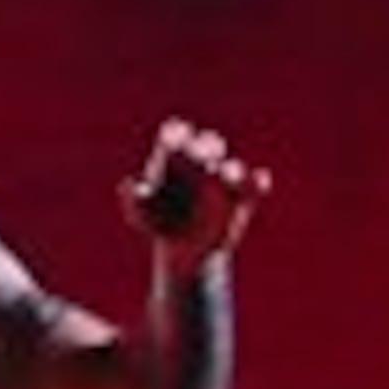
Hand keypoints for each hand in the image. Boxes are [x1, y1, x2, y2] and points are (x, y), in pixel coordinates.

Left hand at [123, 118, 269, 264]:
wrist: (186, 252)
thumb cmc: (160, 227)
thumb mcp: (143, 216)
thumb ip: (134, 200)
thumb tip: (129, 183)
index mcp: (175, 159)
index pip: (176, 137)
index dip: (175, 136)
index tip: (172, 143)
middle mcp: (203, 162)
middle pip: (207, 145)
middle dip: (205, 147)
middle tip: (200, 158)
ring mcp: (224, 178)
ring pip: (232, 167)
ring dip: (231, 170)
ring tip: (227, 176)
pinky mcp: (244, 196)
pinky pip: (255, 186)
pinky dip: (257, 184)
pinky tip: (259, 182)